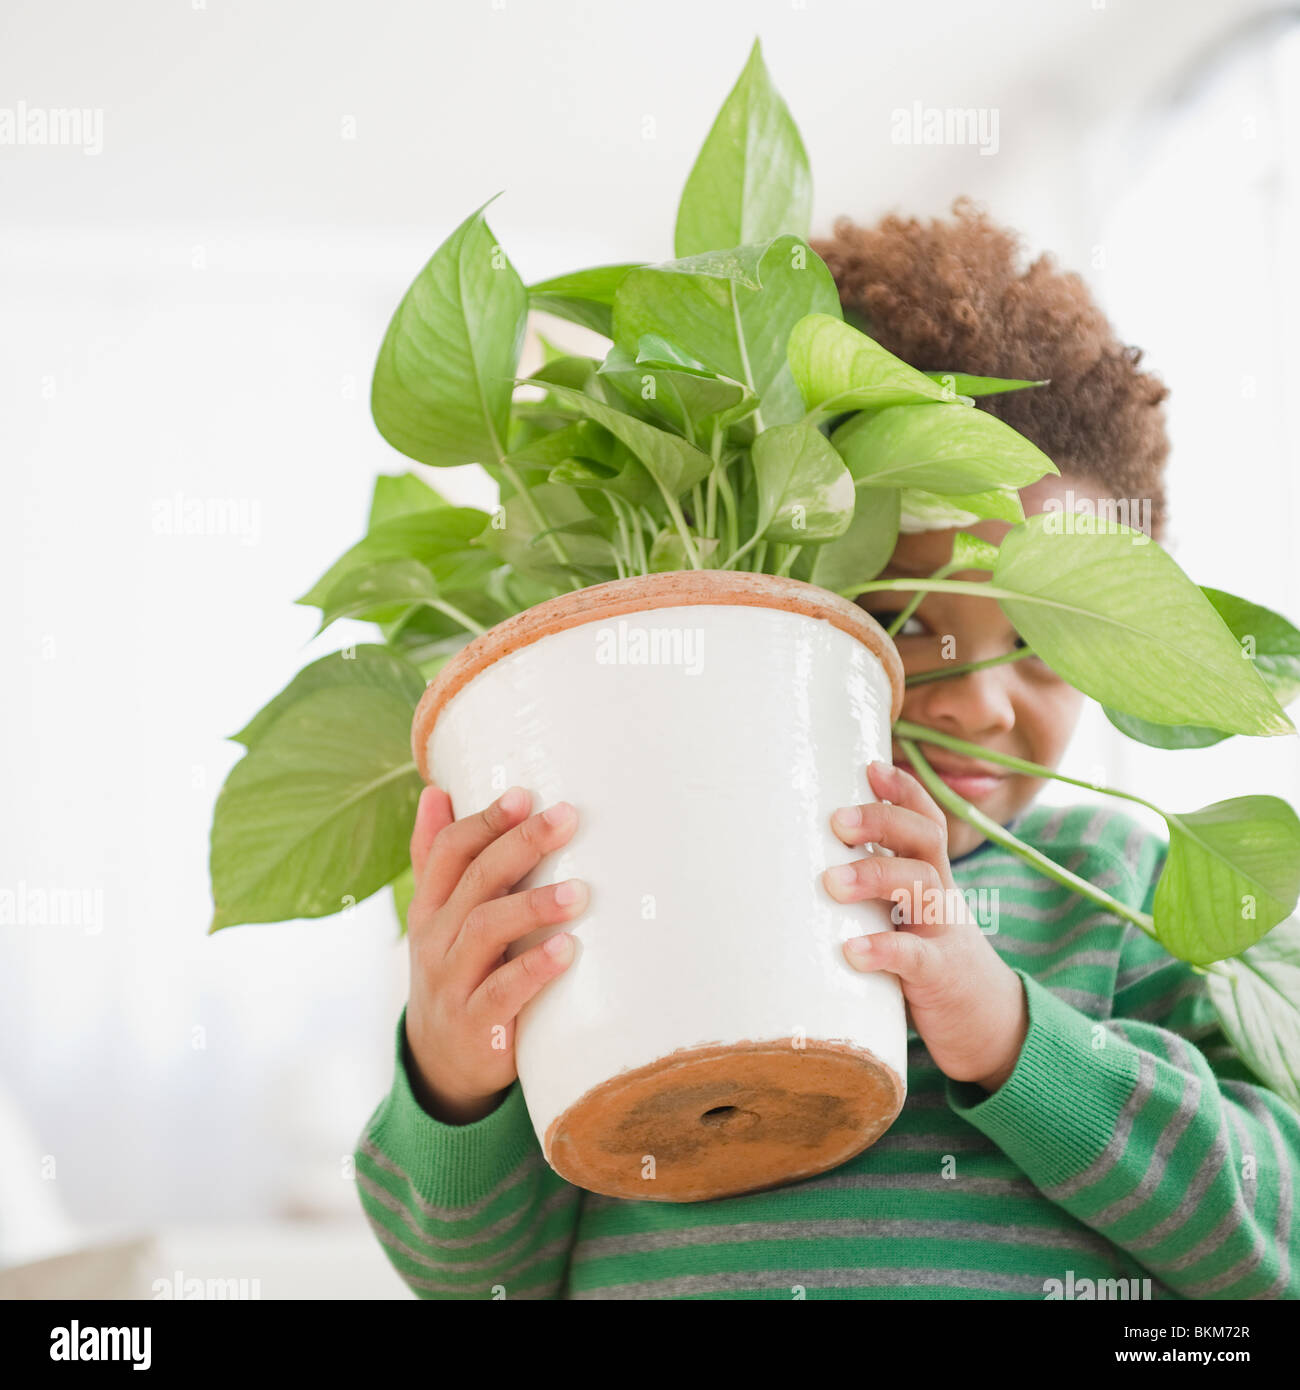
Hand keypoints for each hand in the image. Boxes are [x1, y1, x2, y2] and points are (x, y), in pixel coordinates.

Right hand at [404, 784, 585, 1124]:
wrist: (442, 1065)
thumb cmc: (455, 972)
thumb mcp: (440, 918)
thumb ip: (438, 859)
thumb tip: (435, 791)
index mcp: (430, 907)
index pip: (448, 852)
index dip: (484, 821)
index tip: (525, 794)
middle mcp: (434, 939)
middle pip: (474, 882)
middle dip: (519, 845)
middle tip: (566, 818)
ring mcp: (451, 982)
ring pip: (485, 932)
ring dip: (533, 906)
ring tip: (579, 891)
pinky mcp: (476, 1025)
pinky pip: (502, 992)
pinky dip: (533, 969)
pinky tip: (566, 950)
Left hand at [821, 761, 1026, 1092]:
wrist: (990, 1028)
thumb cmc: (929, 962)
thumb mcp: (909, 918)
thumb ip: (875, 890)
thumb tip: (805, 859)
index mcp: (932, 879)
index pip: (926, 821)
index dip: (904, 790)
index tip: (871, 765)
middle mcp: (942, 897)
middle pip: (925, 840)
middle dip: (882, 822)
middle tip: (836, 822)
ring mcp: (945, 934)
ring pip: (921, 888)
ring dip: (875, 877)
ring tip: (831, 883)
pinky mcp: (940, 977)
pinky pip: (916, 957)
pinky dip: (884, 949)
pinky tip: (851, 951)